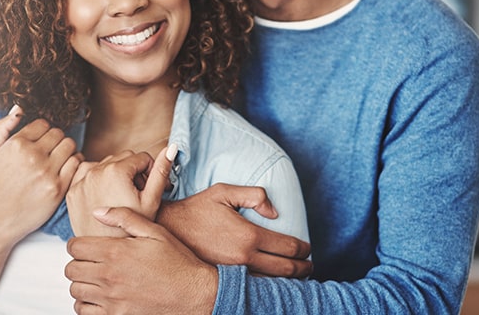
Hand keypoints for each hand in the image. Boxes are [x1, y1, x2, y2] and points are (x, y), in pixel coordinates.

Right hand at [0, 106, 81, 246]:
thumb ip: (1, 128)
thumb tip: (18, 108)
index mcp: (16, 145)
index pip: (43, 124)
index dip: (41, 131)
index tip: (38, 141)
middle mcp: (33, 156)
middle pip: (58, 133)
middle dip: (54, 140)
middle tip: (48, 151)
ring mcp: (47, 173)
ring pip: (70, 145)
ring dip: (66, 150)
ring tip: (57, 158)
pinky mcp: (58, 188)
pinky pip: (77, 163)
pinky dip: (74, 162)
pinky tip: (65, 168)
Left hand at [66, 144, 176, 236]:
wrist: (107, 254)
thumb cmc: (132, 231)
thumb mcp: (151, 200)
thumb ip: (161, 171)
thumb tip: (171, 147)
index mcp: (116, 170)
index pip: (142, 157)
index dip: (151, 171)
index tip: (152, 187)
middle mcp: (96, 171)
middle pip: (123, 158)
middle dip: (134, 171)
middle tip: (139, 193)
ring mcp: (81, 181)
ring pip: (106, 164)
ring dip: (117, 174)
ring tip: (123, 196)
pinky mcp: (72, 192)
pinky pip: (88, 174)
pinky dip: (98, 179)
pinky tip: (106, 197)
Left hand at [66, 208, 217, 314]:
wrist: (194, 293)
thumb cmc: (177, 261)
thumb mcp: (155, 232)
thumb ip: (124, 217)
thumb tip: (98, 211)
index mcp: (116, 253)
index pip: (75, 247)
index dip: (78, 243)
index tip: (86, 244)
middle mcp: (109, 277)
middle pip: (71, 269)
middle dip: (78, 262)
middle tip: (91, 260)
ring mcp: (111, 301)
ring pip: (75, 292)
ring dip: (82, 283)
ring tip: (96, 277)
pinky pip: (84, 313)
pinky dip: (86, 304)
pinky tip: (99, 296)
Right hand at [159, 183, 311, 277]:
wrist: (168, 229)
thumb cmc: (197, 208)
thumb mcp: (224, 192)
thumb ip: (253, 195)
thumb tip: (274, 213)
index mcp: (248, 235)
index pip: (287, 247)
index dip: (302, 248)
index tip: (308, 248)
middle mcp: (244, 258)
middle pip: (285, 270)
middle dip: (303, 268)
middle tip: (310, 265)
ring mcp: (234, 273)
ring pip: (271, 283)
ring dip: (288, 281)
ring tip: (297, 276)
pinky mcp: (224, 280)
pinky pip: (254, 287)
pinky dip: (269, 286)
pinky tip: (273, 283)